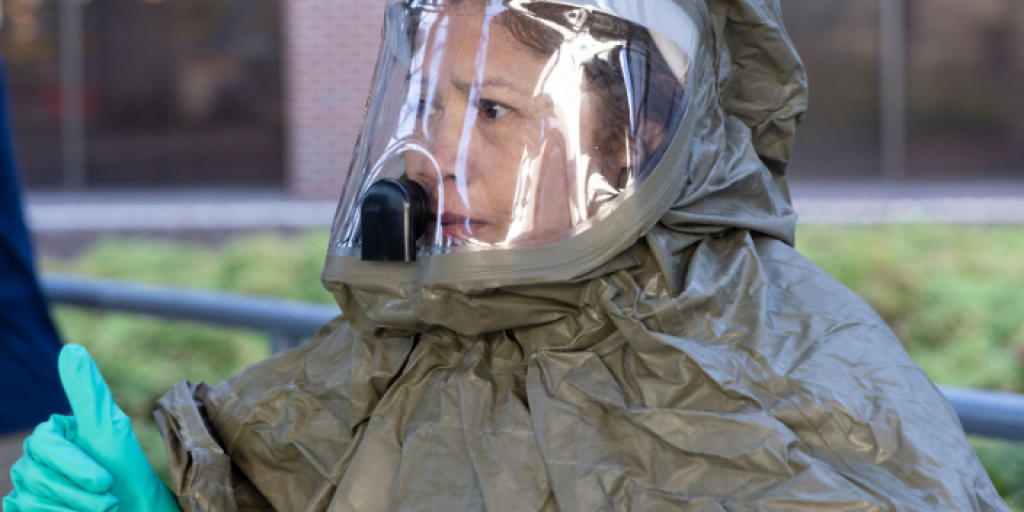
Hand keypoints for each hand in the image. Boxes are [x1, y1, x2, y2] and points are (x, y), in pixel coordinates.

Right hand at [3, 344, 179, 511]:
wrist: (136, 509)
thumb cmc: (127, 470)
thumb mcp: (111, 427)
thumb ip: (88, 391)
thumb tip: (71, 348)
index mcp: (52, 432)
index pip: (44, 444)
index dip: (74, 465)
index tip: (105, 480)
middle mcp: (33, 458)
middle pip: (35, 476)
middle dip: (78, 493)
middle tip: (109, 501)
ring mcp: (27, 487)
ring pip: (30, 500)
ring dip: (73, 510)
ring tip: (102, 511)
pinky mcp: (27, 511)